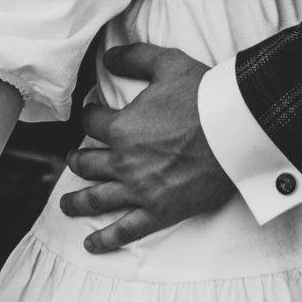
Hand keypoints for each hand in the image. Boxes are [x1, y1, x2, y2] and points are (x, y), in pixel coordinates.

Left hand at [60, 42, 234, 251]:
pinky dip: (107, 240)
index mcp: (122, 127)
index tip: (91, 114)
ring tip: (67, 204)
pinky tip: (92, 245)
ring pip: (97, 198)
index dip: (88, 115)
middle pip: (88, 163)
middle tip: (75, 159)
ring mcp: (140, 189)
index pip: (91, 122)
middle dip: (78, 159)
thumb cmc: (202, 95)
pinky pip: (127, 230)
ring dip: (78, 201)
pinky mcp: (160, 211)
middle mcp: (124, 161)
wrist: (235, 131)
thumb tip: (108, 57)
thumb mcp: (166, 63)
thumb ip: (134, 57)